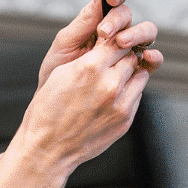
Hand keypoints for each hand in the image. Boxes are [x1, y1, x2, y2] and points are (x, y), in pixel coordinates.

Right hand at [23, 32, 152, 170]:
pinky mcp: (125, 119)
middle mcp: (109, 84)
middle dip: (123, 55)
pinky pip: (137, 95)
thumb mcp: (61, 71)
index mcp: (90, 67)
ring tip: (114, 77)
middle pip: (131, 56)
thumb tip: (108, 43)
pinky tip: (112, 95)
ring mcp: (120, 104)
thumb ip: (89, 55)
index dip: (113, 40)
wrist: (49, 146)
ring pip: (139, 75)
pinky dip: (129, 91)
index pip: (117, 40)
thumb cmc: (49, 107)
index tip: (109, 42)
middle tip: (112, 60)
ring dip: (130, 73)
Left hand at [38, 0, 161, 88]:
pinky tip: (146, 58)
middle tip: (104, 32)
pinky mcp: (136, 70)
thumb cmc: (55, 73)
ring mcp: (127, 50)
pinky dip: (154, 56)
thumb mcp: (65, 45)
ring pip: (144, 33)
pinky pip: (151, 59)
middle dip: (119, 20)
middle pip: (129, 15)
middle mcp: (115, 32)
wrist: (57, 110)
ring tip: (122, 43)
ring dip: (137, 34)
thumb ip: (84, 22)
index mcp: (97, 21)